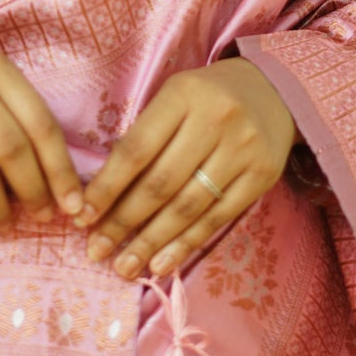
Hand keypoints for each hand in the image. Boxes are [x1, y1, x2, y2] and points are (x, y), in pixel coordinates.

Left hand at [77, 59, 294, 280]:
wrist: (273, 89)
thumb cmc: (207, 96)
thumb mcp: (174, 97)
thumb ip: (145, 135)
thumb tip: (103, 194)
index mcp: (183, 94)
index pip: (137, 149)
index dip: (107, 187)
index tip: (82, 216)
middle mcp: (216, 120)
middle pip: (161, 182)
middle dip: (123, 221)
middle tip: (96, 250)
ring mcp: (243, 149)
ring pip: (188, 206)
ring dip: (152, 241)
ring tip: (125, 266)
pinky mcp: (263, 175)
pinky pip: (218, 218)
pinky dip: (187, 244)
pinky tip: (162, 262)